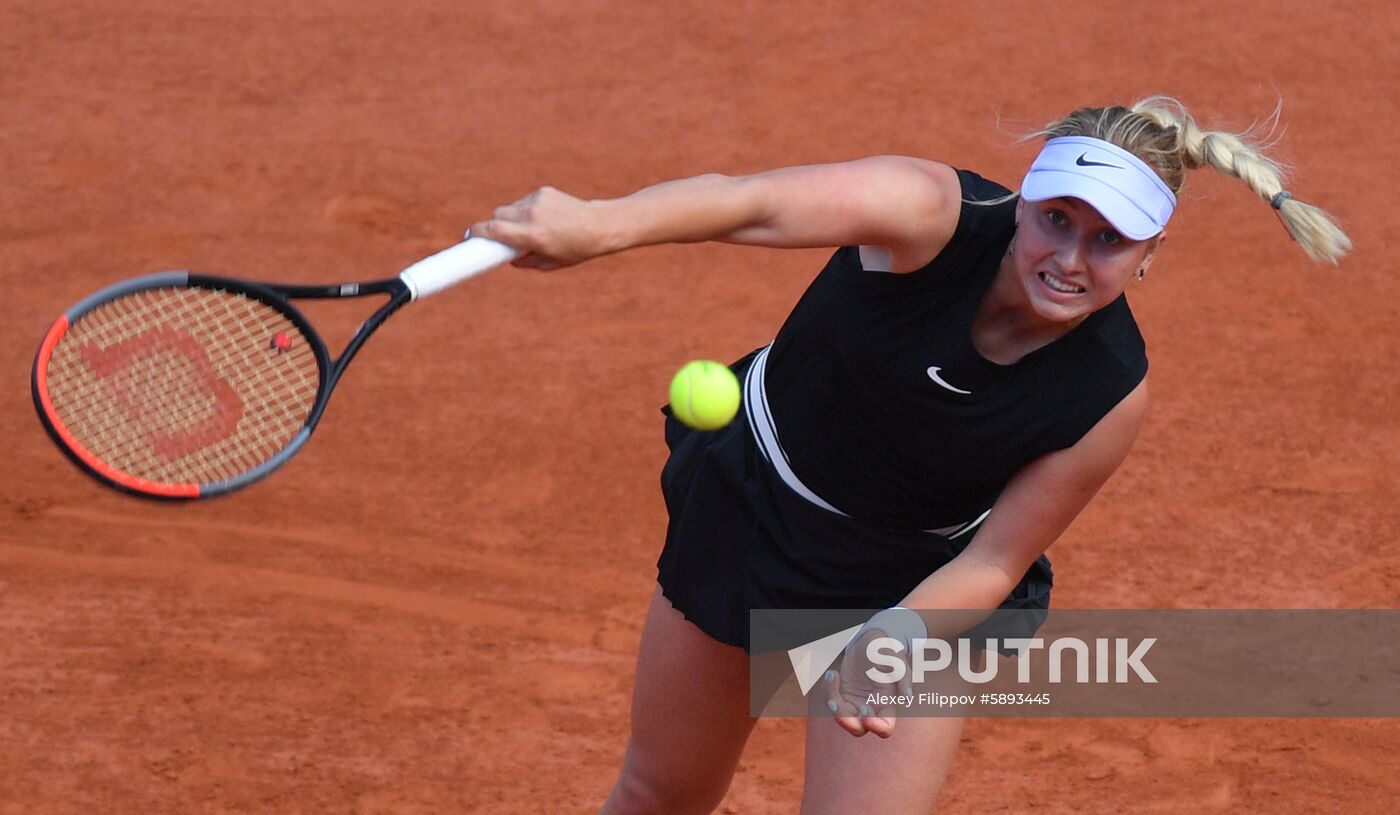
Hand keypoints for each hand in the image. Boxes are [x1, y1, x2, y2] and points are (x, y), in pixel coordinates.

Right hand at [468, 186, 609, 269]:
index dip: (477, 233)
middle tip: (500, 236)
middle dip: (495, 225)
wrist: (600, 225)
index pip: (493, 229)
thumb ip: (524, 262)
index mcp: (531, 236)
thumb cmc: (575, 250)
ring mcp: (537, 200)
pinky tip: (544, 218)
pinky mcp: (543, 191)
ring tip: (531, 229)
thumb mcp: (549, 263)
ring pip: (510, 207)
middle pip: (497, 215)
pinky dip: (526, 210)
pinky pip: (524, 201)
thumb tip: (506, 258)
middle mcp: (532, 215)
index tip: (468, 238)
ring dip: (512, 218)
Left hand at [821, 629, 914, 737]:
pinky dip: (829, 691)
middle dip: (846, 721)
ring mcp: (856, 703)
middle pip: (859, 730)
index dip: (875, 726)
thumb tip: (908, 696)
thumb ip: (905, 676)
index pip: (885, 728)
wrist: (868, 642)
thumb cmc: (885, 651)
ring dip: (833, 705)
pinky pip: (833, 702)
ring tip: (832, 677)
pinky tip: (832, 674)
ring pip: (843, 718)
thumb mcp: (897, 659)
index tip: (866, 708)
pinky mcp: (843, 695)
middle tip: (837, 702)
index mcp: (887, 704)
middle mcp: (872, 708)